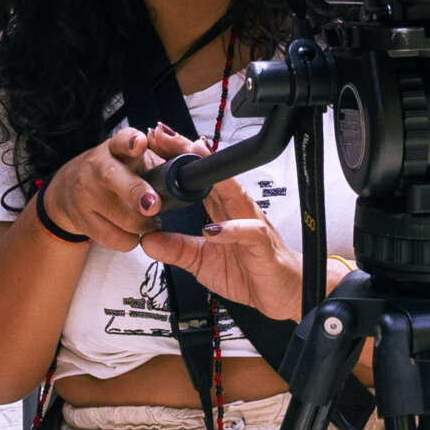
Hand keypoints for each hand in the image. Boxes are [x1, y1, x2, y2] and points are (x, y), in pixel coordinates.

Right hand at [41, 127, 165, 250]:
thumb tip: (196, 154)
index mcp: (117, 148)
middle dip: (136, 192)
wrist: (72, 190)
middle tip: (153, 205)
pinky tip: (133, 232)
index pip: (122, 140)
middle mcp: (97, 167)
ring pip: (122, 217)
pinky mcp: (81, 220)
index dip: (131, 142)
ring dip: (144, 225)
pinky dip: (131, 240)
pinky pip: (115, 239)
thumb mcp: (138, 160)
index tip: (140, 143)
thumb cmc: (120, 173)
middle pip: (114, 178)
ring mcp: (85, 194)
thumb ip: (166, 158)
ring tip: (150, 221)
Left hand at [138, 128, 303, 322]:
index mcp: (221, 210)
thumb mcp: (201, 262)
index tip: (152, 143)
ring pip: (233, 192)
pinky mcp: (263, 244)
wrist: (283, 293)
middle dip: (188, 153)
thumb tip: (146, 240)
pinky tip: (213, 230)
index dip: (175, 160)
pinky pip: (249, 232)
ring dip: (212, 176)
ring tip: (191, 160)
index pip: (196, 178)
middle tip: (162, 136)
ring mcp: (250, 223)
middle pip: (212, 174)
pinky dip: (231, 230)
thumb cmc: (250, 271)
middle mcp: (236, 210)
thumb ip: (176, 249)